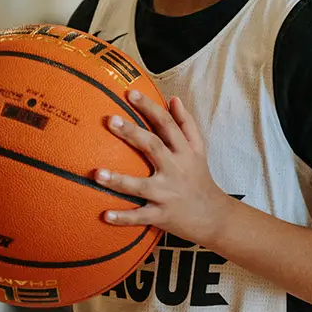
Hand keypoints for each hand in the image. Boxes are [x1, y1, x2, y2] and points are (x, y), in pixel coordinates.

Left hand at [96, 91, 235, 245]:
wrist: (214, 217)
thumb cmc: (200, 179)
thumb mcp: (199, 151)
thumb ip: (186, 125)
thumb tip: (173, 99)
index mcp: (184, 152)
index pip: (167, 124)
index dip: (150, 108)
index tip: (131, 93)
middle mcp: (176, 170)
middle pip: (153, 147)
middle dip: (132, 133)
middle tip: (111, 120)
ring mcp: (167, 194)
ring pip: (141, 186)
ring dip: (118, 180)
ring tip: (97, 173)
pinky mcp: (161, 216)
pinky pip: (140, 217)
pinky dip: (123, 217)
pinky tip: (105, 215)